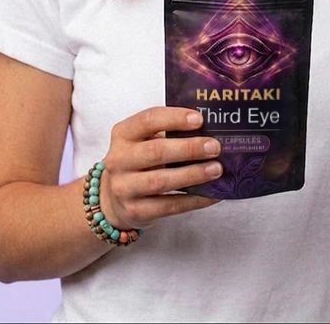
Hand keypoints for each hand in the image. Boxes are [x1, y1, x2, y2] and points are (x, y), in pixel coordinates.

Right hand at [99, 106, 222, 228]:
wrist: (113, 198)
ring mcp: (124, 188)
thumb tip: (208, 130)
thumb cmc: (138, 161)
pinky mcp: (135, 211)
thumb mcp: (143, 141)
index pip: (148, 120)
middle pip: (155, 151)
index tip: (199, 119)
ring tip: (216, 169)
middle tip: (214, 147)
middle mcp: (119, 160)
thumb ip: (167, 132)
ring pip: (161, 181)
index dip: (174, 118)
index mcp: (123, 134)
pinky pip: (169, 206)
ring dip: (192, 174)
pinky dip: (194, 200)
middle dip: (188, 148)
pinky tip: (212, 195)